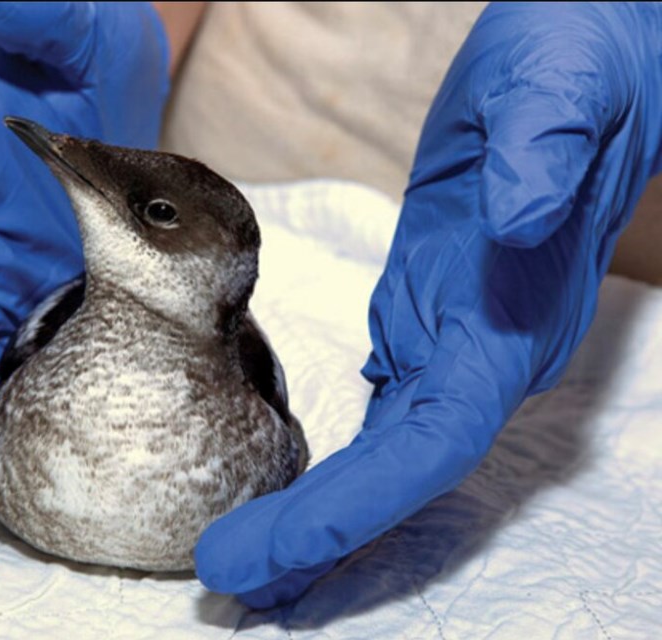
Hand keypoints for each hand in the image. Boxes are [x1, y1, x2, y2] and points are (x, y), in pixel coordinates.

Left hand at [195, 3, 661, 607]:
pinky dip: (333, 470)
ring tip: (245, 567)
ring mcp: (452, 344)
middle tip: (223, 576)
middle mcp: (483, 353)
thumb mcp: (559, 87)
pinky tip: (289, 498)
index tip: (273, 550)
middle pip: (398, 476)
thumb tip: (516, 211)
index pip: (431, 442)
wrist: (589, 64)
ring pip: (383, 461)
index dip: (353, 505)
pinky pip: (379, 421)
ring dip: (315, 518)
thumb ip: (544, 147)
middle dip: (313, 534)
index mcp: (507, 320)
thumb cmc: (581, 69)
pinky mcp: (423, 321)